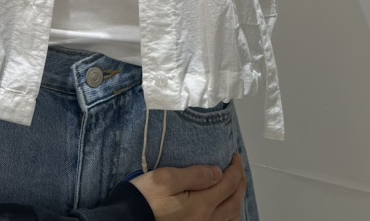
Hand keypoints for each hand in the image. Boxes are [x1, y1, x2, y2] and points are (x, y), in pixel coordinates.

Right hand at [131, 154, 246, 220]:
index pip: (228, 184)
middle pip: (234, 202)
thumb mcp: (167, 178)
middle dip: (240, 182)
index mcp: (201, 205)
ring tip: (235, 185)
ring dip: (237, 199)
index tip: (235, 155)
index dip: (235, 168)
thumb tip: (218, 172)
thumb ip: (195, 175)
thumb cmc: (146, 197)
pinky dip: (230, 214)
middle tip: (238, 167)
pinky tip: (225, 207)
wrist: (130, 218)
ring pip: (231, 217)